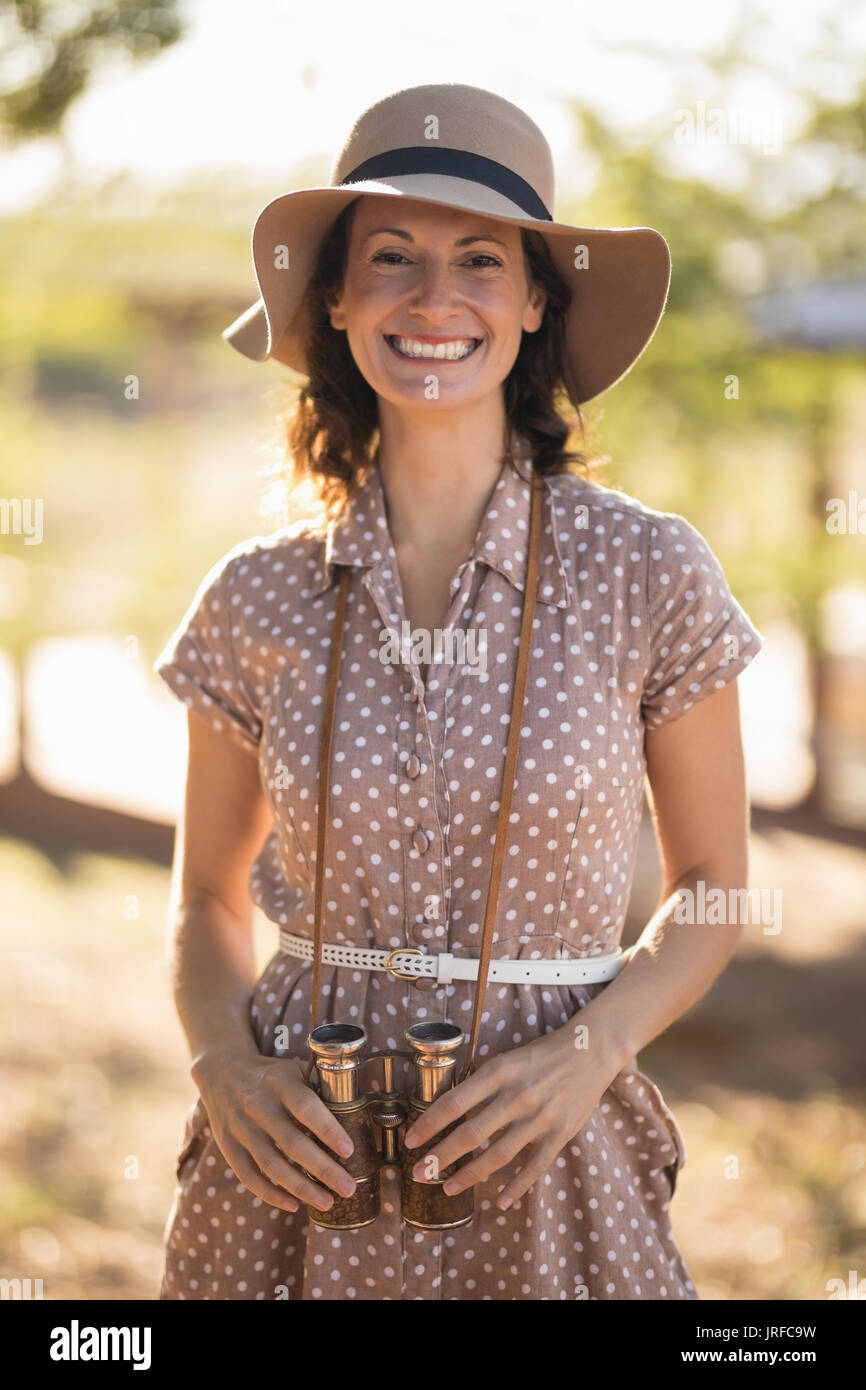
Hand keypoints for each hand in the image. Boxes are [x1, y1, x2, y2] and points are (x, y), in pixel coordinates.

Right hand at [190, 1046, 357, 1213]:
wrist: (221, 1071)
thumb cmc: (271, 1075)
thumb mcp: (293, 1070)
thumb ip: (320, 1087)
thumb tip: (360, 1109)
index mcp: (279, 1082)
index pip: (305, 1107)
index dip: (327, 1129)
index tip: (349, 1150)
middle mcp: (258, 1105)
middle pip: (292, 1143)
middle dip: (323, 1169)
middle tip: (348, 1187)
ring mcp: (240, 1128)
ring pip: (272, 1165)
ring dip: (301, 1187)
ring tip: (327, 1202)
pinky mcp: (228, 1146)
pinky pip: (249, 1176)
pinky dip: (271, 1194)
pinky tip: (294, 1204)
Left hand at [401, 1019, 623, 1209]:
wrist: (589, 1051)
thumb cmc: (541, 1054)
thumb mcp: (506, 1058)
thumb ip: (482, 1082)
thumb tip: (451, 1109)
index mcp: (499, 1072)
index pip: (454, 1102)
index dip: (429, 1124)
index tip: (411, 1141)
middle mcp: (517, 1096)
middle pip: (471, 1134)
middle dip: (440, 1158)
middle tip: (419, 1174)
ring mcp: (539, 1118)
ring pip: (497, 1156)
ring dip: (469, 1176)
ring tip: (448, 1189)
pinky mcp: (560, 1134)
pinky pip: (534, 1168)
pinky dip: (516, 1187)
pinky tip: (500, 1202)